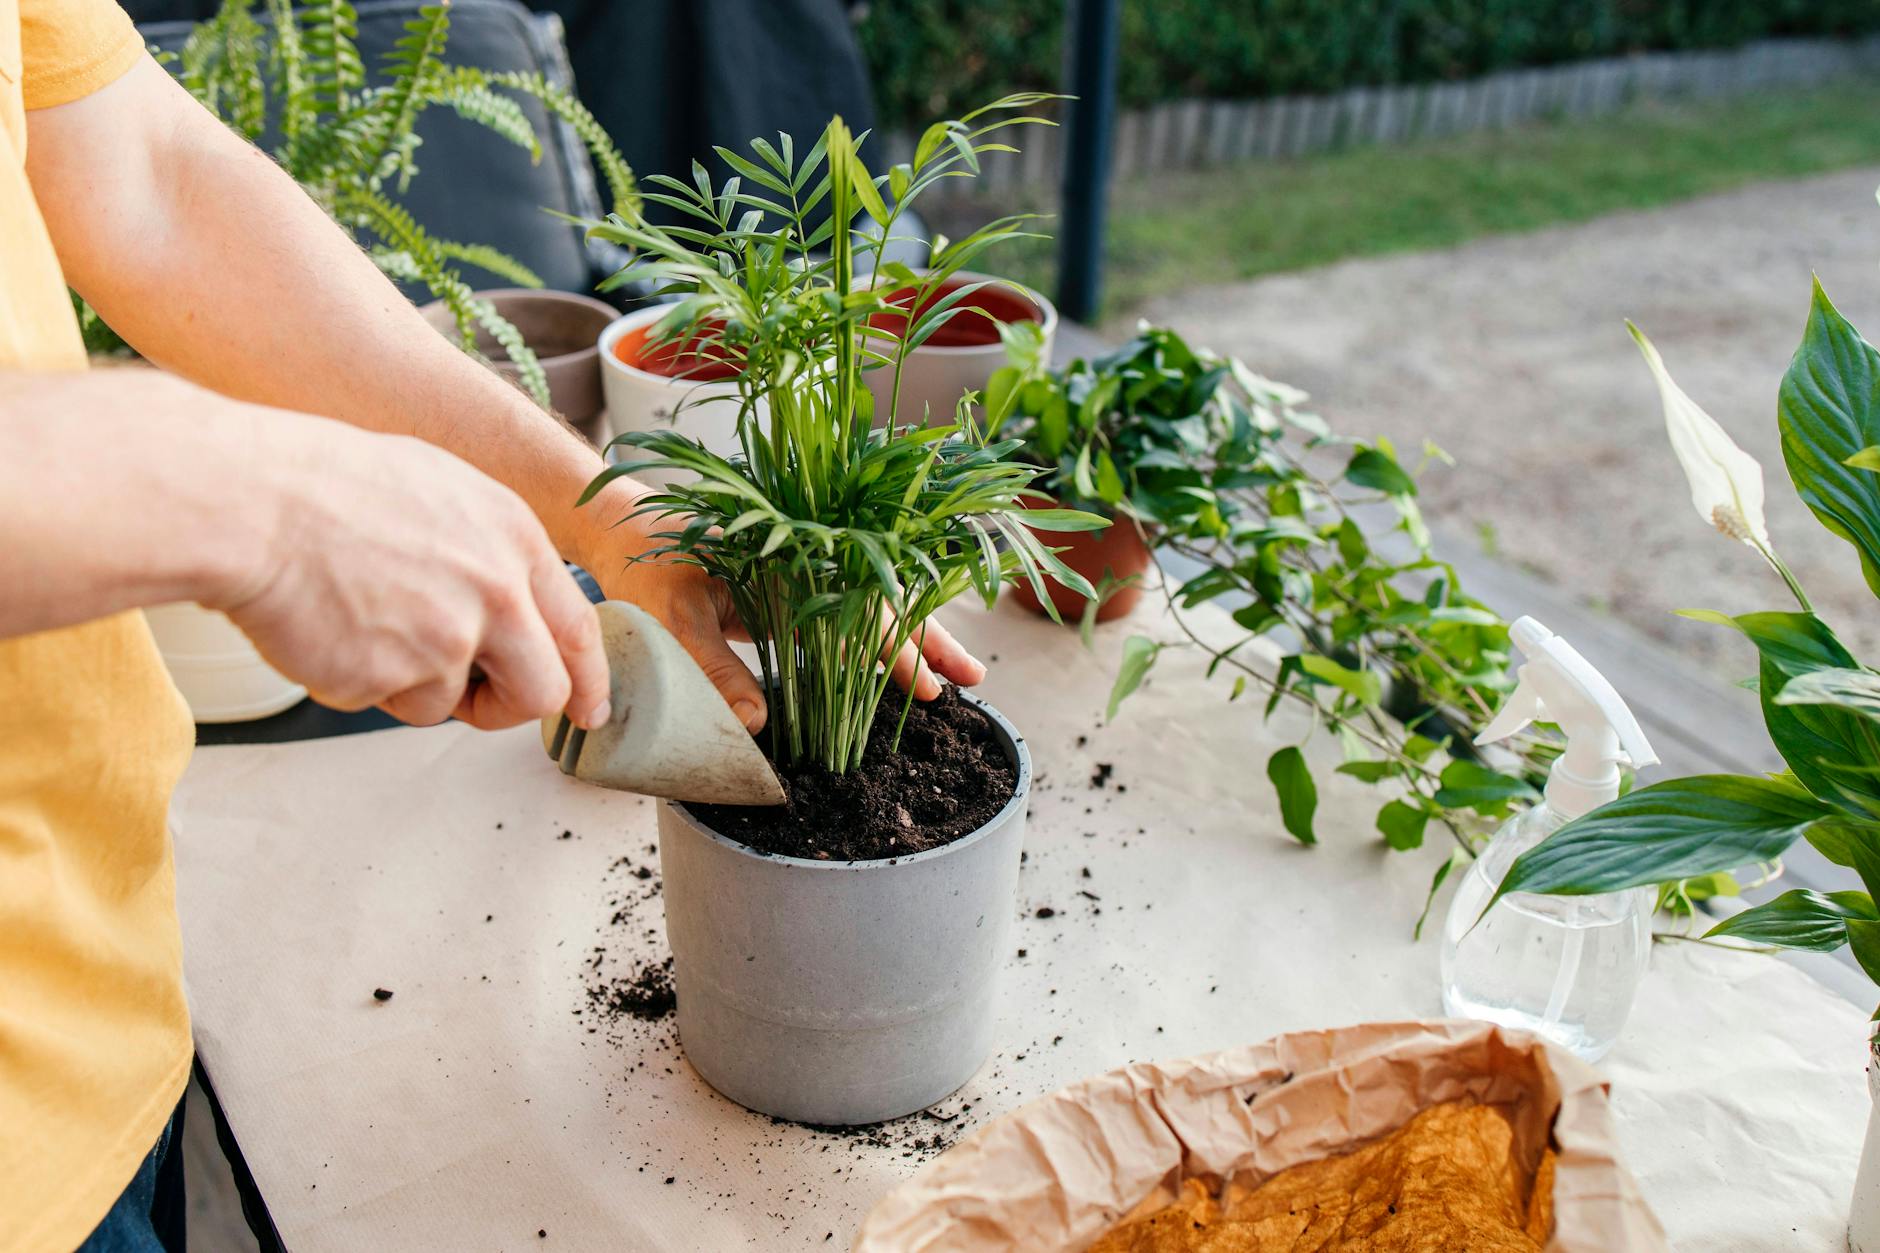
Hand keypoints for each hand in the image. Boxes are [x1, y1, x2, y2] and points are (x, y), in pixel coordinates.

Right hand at [212, 418, 609, 730]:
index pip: (579, 630)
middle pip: (542, 691)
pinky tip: (335, 629)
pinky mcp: (389, 678)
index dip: (587, 679)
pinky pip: (388, 703)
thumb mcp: (444, 490)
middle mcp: (496, 593)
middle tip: (476, 700)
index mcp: (516, 541)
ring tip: (368, 622)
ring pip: (451, 704)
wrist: (253, 502)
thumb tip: (521, 604)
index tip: (587, 708)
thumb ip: (493, 552)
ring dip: (415, 685)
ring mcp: (445, 640)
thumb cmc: (332, 485)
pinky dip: (363, 682)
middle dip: (511, 707)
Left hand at [579, 483, 985, 733]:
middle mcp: (807, 562)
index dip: (896, 650)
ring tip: (954, 677)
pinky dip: (876, 637)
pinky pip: (846, 611)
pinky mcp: (791, 589)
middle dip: (929, 641)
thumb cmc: (643, 565)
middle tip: (974, 681)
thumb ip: (713, 667)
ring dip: (912, 639)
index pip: (858, 610)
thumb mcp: (672, 617)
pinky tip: (898, 664)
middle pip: (883, 601)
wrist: (620, 529)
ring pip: (872, 605)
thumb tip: (756, 723)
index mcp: (791, 561)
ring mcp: (802, 573)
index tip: (930, 687)